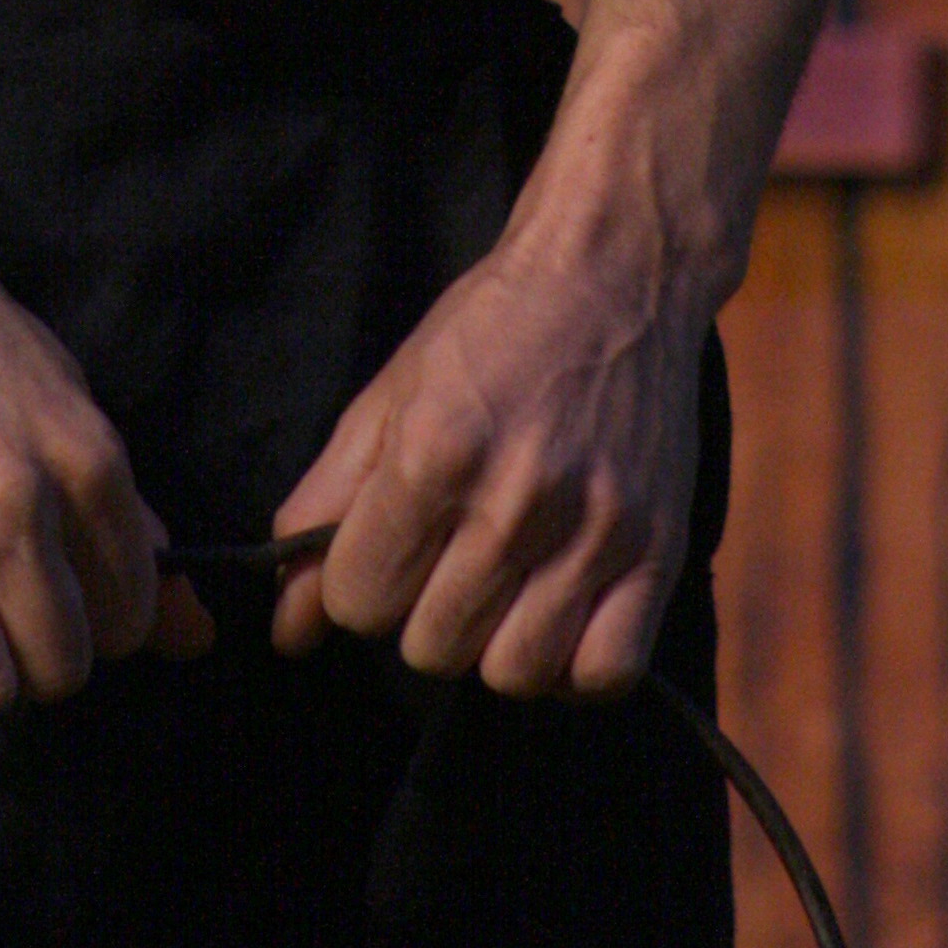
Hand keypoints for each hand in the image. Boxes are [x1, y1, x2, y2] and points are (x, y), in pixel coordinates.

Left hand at [266, 228, 708, 696]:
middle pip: (432, 647)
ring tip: (502, 586)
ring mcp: (594, 532)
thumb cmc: (492, 328)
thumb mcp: (390, 393)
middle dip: (421, 611)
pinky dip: (575, 665)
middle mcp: (514, 502)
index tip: (384, 546)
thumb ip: (326, 506)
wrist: (618, 272)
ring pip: (513, 674)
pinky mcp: (660, 550)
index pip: (359, 602)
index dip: (357, 582)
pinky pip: (605, 675)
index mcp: (433, 452)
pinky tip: (560, 612)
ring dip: (494, 643)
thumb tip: (287, 630)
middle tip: (447, 554)